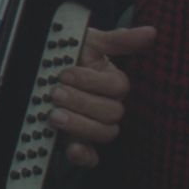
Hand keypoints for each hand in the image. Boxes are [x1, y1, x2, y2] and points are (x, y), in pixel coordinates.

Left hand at [53, 24, 152, 167]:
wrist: (38, 67)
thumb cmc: (68, 54)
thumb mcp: (88, 42)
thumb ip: (118, 39)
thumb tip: (150, 32)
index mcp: (112, 83)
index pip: (116, 87)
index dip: (91, 81)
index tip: (66, 73)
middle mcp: (107, 106)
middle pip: (111, 113)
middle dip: (81, 102)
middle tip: (55, 93)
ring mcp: (94, 125)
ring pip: (104, 133)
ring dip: (79, 125)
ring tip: (53, 114)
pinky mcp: (79, 143)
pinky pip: (91, 157)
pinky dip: (83, 156)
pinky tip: (72, 150)